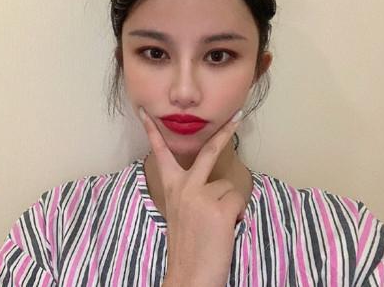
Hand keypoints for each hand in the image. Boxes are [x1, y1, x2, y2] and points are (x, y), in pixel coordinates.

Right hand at [139, 107, 245, 286]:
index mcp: (171, 187)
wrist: (189, 277)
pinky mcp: (219, 210)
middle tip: (239, 116)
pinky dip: (237, 214)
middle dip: (225, 131)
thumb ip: (190, 191)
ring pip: (229, 186)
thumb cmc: (188, 245)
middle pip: (209, 151)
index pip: (160, 153)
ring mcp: (201, 196)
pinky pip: (238, 200)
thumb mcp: (181, 211)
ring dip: (229, 203)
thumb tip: (214, 182)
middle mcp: (184, 187)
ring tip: (217, 224)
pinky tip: (226, 229)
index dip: (152, 131)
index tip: (145, 112)